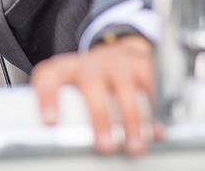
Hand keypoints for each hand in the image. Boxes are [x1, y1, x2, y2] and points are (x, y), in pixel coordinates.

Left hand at [30, 35, 161, 155]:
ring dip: (131, 119)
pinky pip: (151, 86)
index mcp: (68, 69)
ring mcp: (118, 62)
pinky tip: (157, 129)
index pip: (49, 75)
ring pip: (123, 86)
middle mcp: (92, 63)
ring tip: (134, 145)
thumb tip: (68, 150)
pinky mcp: (143, 64)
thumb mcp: (77, 91)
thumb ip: (70, 113)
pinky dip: (156, 109)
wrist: (122, 54)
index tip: (50, 122)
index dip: (47, 96)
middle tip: (105, 145)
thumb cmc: (95, 82)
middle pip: (91, 83)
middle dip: (99, 116)